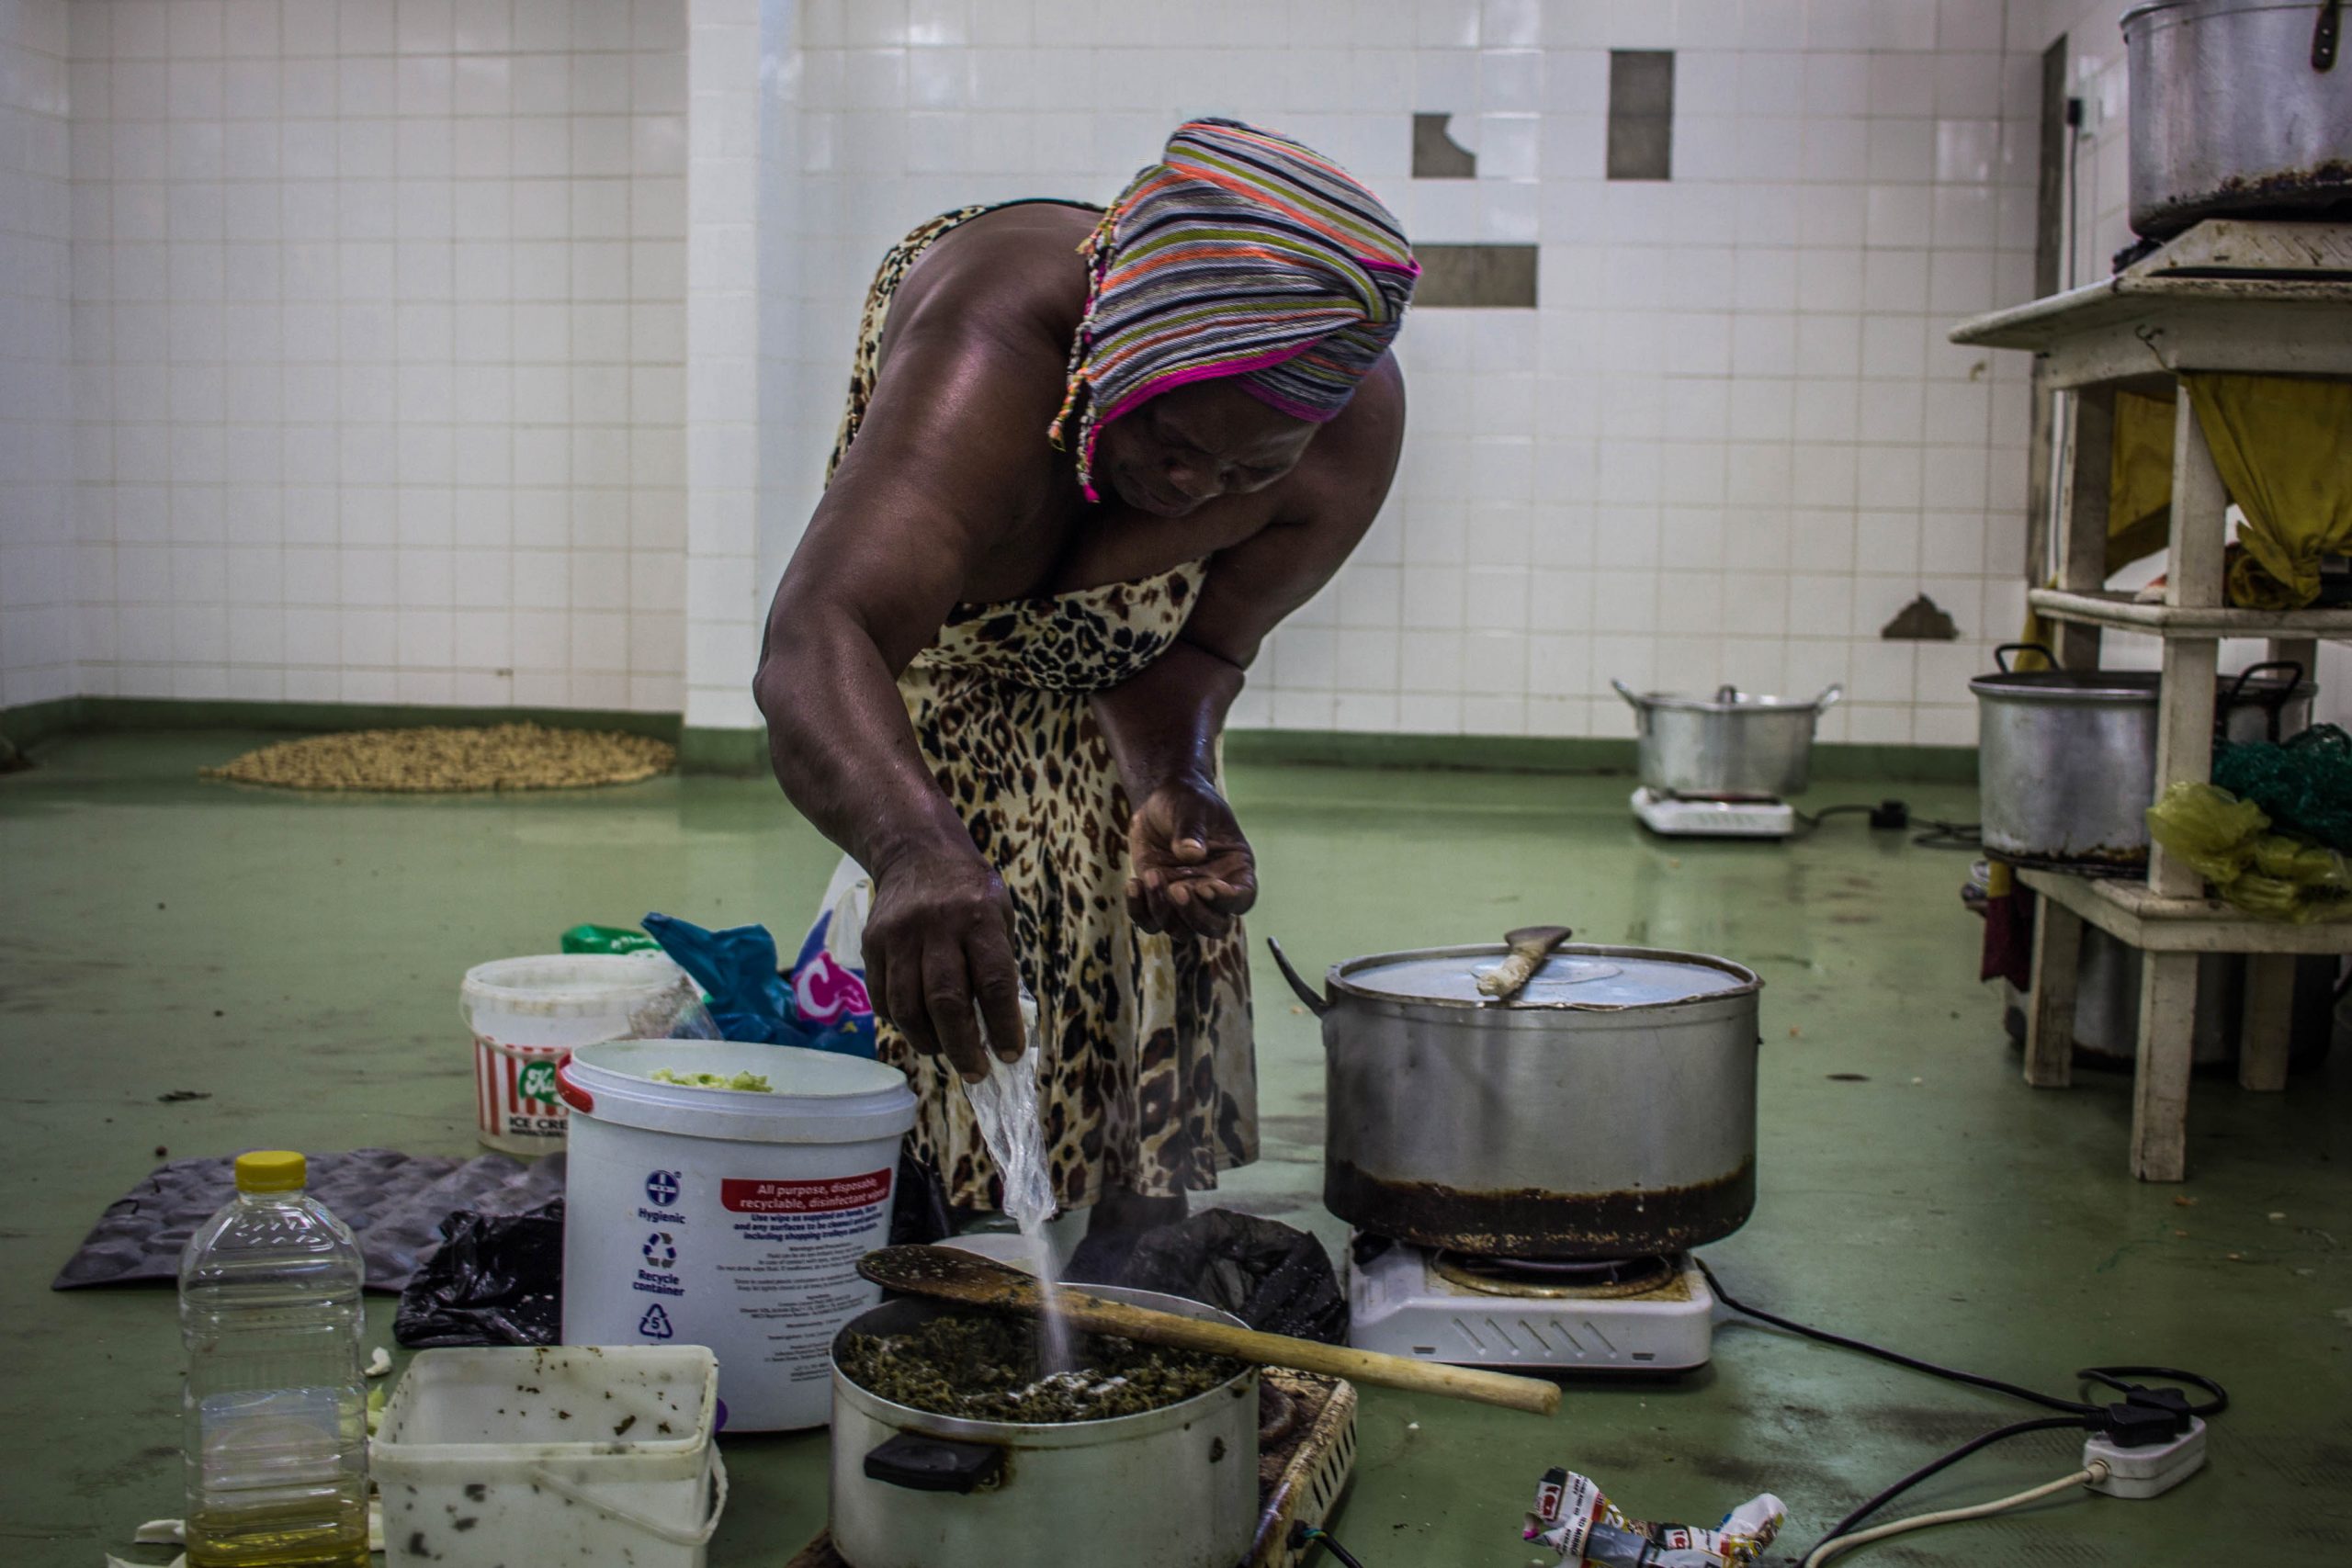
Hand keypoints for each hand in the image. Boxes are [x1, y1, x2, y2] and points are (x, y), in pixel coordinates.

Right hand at [862, 843, 1026, 1082]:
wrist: (917, 852)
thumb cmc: (970, 894)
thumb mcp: (1000, 916)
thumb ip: (998, 965)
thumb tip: (998, 1029)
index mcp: (979, 919)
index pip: (993, 982)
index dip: (1002, 1025)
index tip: (1009, 1055)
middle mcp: (937, 926)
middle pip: (945, 1001)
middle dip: (962, 1047)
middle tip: (976, 1072)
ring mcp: (899, 935)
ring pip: (907, 1006)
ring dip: (928, 1041)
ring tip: (944, 1053)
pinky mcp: (872, 943)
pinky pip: (883, 998)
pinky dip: (901, 1023)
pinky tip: (918, 1028)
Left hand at [1126, 776, 1256, 937]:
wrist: (1160, 804)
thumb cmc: (1186, 801)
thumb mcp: (1191, 807)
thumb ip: (1192, 829)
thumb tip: (1191, 853)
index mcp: (1236, 869)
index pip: (1243, 898)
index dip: (1228, 901)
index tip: (1205, 887)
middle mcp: (1214, 892)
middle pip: (1215, 926)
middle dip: (1195, 914)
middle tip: (1176, 888)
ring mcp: (1187, 900)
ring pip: (1182, 931)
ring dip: (1164, 911)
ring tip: (1151, 874)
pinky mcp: (1159, 900)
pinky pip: (1150, 922)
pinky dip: (1139, 911)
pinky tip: (1133, 884)